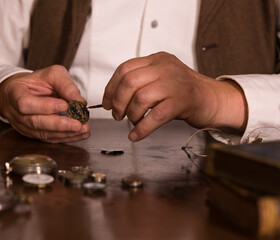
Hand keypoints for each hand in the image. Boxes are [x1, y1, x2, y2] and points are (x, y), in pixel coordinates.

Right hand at [0, 65, 89, 142]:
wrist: (27, 91)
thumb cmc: (38, 82)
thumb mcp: (52, 74)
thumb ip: (65, 85)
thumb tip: (79, 101)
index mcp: (15, 93)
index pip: (26, 103)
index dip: (45, 106)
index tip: (64, 105)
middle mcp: (16, 112)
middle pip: (35, 122)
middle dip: (59, 124)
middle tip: (77, 123)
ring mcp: (23, 126)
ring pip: (43, 134)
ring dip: (65, 133)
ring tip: (83, 129)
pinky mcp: (34, 134)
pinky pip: (49, 139)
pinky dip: (66, 137)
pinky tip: (79, 134)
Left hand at [102, 52, 246, 141]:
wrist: (213, 99)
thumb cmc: (183, 92)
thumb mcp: (161, 78)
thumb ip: (140, 81)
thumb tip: (112, 97)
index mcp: (157, 60)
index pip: (124, 69)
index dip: (111, 88)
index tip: (106, 102)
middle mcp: (165, 68)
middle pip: (129, 82)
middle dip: (117, 101)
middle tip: (117, 114)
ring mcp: (174, 84)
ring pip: (141, 98)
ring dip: (131, 115)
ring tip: (132, 122)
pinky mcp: (182, 101)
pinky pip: (155, 116)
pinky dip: (142, 128)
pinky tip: (135, 135)